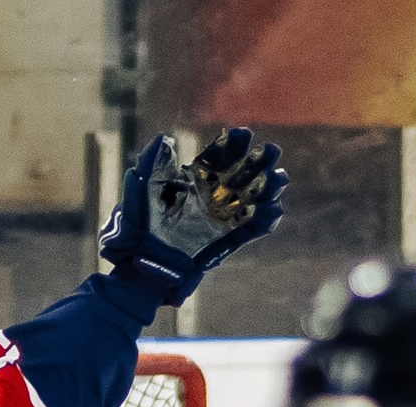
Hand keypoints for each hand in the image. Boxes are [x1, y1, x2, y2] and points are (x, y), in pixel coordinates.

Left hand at [100, 128, 286, 306]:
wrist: (140, 264)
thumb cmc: (136, 227)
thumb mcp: (140, 191)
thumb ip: (151, 164)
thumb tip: (164, 139)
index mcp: (195, 180)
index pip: (219, 156)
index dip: (232, 145)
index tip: (242, 134)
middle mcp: (213, 196)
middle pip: (243, 173)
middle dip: (259, 161)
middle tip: (268, 151)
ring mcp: (222, 218)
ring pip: (253, 199)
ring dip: (268, 188)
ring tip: (278, 179)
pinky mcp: (226, 242)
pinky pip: (250, 230)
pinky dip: (264, 221)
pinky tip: (273, 211)